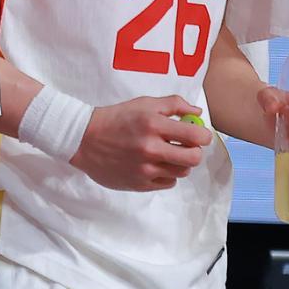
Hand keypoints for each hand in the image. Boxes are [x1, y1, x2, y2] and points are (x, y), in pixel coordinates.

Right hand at [69, 96, 211, 191]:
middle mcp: (150, 149)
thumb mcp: (145, 103)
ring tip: (170, 154)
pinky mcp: (138, 184)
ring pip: (181, 172)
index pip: (196, 136)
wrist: (84, 139)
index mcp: (154, 125)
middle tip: (187, 146)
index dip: (203, 135)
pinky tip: (158, 164)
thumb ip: (174, 105)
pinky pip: (167, 183)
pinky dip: (167, 175)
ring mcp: (144, 169)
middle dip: (195, 151)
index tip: (200, 134)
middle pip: (193, 159)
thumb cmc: (117, 118)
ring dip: (181, 163)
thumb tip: (198, 112)